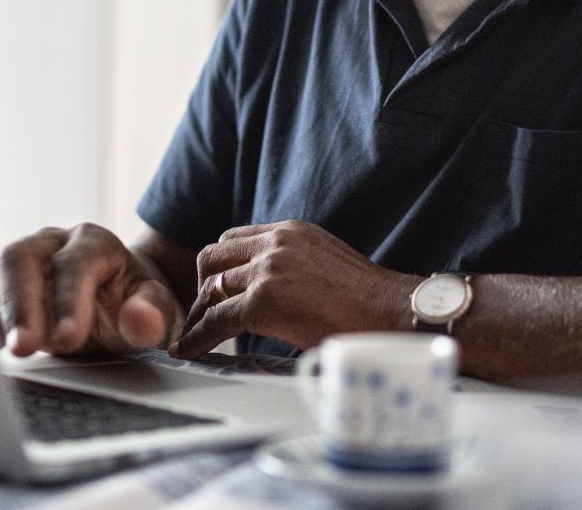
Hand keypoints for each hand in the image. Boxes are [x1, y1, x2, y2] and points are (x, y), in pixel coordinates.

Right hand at [0, 223, 183, 356]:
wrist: (119, 302)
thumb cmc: (135, 304)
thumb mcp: (157, 310)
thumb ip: (152, 315)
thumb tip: (141, 321)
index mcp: (94, 243)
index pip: (75, 264)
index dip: (69, 300)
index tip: (67, 339)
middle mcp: (52, 243)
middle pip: (23, 258)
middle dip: (21, 304)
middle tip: (24, 347)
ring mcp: (24, 260)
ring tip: (0, 351)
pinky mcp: (1, 282)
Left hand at [173, 220, 420, 357]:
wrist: (391, 311)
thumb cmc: (370, 298)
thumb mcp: (327, 261)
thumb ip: (298, 264)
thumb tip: (283, 287)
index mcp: (291, 231)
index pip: (236, 239)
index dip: (222, 266)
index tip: (217, 288)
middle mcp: (275, 243)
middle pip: (213, 256)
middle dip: (203, 285)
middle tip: (204, 311)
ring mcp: (267, 270)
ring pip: (211, 288)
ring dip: (199, 313)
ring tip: (194, 335)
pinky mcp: (263, 301)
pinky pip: (216, 320)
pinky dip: (198, 337)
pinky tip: (190, 350)